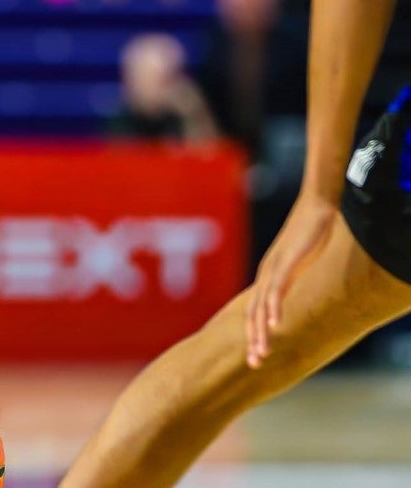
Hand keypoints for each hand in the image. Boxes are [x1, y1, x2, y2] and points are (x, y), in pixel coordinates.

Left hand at [245, 193, 340, 367]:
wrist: (317, 205)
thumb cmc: (313, 232)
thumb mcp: (304, 262)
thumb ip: (300, 278)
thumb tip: (305, 293)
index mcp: (269, 276)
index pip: (256, 310)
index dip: (255, 333)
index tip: (257, 356)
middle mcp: (267, 274)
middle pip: (253, 313)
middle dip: (253, 340)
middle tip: (254, 364)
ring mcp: (274, 268)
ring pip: (262, 306)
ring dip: (260, 331)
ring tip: (261, 353)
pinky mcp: (286, 262)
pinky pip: (277, 290)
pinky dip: (274, 308)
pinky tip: (275, 325)